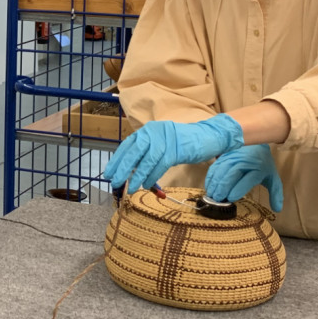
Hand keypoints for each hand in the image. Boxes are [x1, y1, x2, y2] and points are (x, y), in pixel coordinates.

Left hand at [102, 114, 243, 193]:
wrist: (208, 137)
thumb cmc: (183, 144)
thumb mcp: (162, 145)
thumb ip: (147, 153)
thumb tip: (130, 170)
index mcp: (148, 130)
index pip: (128, 145)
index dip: (117, 159)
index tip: (109, 172)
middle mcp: (154, 132)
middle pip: (134, 151)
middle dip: (122, 168)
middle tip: (114, 182)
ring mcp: (165, 139)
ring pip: (147, 160)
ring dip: (137, 176)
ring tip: (131, 188)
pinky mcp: (176, 149)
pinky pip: (160, 165)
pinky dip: (152, 176)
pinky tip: (146, 184)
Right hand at [204, 144, 282, 212]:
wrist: (257, 144)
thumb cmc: (264, 165)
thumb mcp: (273, 178)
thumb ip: (276, 194)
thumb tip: (277, 209)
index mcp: (258, 168)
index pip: (247, 179)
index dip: (238, 189)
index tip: (231, 199)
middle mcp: (245, 162)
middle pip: (231, 174)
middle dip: (223, 188)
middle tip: (218, 199)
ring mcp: (233, 158)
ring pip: (221, 170)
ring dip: (215, 183)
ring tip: (212, 195)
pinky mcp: (224, 156)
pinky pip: (215, 167)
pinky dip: (211, 177)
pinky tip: (209, 186)